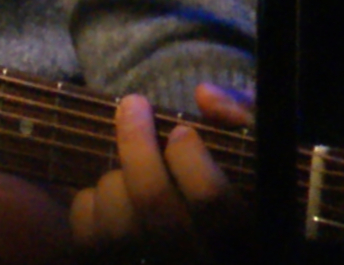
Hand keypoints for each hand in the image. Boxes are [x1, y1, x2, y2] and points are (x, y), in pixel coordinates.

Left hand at [68, 83, 252, 261]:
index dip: (190, 159)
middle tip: (133, 105)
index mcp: (241, 235)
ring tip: (128, 169)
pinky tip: (107, 197)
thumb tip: (205, 96)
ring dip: (114, 181)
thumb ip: (241, 120)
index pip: (211, 201)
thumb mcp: (254, 152)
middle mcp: (197, 257)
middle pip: (155, 203)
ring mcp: (153, 264)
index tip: (181, 130)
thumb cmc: (235, 187)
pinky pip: (89, 235)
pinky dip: (89, 205)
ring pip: (118, 221)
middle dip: (137, 146)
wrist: (198, 237)